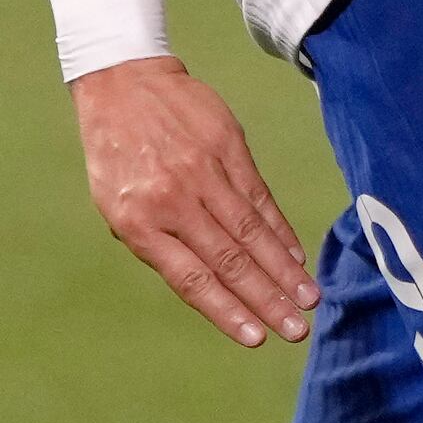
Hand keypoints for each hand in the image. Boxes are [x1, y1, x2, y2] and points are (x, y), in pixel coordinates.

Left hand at [71, 58, 316, 345]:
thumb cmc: (116, 153)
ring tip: (308, 299)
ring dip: (283, 270)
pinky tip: (295, 255)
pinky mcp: (227, 147)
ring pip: (250, 231)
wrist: (123, 82)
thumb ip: (156, 242)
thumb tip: (204, 282)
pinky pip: (258, 196)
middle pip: (229, 260)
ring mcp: (202, 172)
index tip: (255, 339)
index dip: (226, 311)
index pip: (191, 278)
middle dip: (266, 300)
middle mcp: (172, 199)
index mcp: (138, 222)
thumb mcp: (114, 204)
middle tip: (296, 330)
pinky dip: (279, 229)